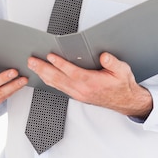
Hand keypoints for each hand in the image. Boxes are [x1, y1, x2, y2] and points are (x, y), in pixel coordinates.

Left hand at [27, 52, 152, 118]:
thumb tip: (104, 56)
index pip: (72, 72)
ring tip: (33, 66)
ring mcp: (78, 94)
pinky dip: (49, 81)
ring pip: (56, 84)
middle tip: (32, 60)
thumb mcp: (122, 71)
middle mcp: (82, 90)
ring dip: (43, 74)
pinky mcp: (76, 95)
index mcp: (91, 83)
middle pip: (58, 79)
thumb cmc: (122, 85)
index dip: (60, 64)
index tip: (50, 56)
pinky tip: (43, 76)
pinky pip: (59, 88)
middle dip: (43, 69)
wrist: (125, 101)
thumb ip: (112, 63)